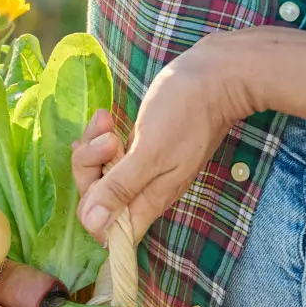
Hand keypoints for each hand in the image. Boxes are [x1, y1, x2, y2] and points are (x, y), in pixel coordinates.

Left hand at [71, 34, 251, 240]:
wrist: (216, 76)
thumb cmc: (186, 112)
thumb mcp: (149, 152)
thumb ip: (121, 188)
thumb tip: (94, 227)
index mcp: (148, 201)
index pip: (108, 230)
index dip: (92, 211)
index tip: (97, 178)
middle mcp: (143, 192)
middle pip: (97, 199)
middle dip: (89, 167)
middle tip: (106, 138)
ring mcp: (140, 170)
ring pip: (99, 172)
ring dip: (93, 146)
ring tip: (106, 119)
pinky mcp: (138, 149)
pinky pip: (106, 154)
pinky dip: (100, 137)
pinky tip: (105, 117)